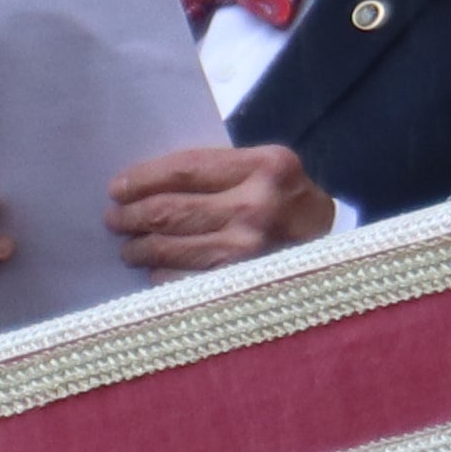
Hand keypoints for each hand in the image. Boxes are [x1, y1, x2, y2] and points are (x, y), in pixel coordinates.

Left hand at [106, 141, 332, 280]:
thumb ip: (219, 171)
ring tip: (128, 248)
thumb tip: (148, 185)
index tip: (117, 187)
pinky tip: (155, 274)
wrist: (336, 249)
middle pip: (172, 209)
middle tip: (115, 219)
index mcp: (264, 166)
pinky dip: (163, 277)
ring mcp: (251, 251)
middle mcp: (258, 207)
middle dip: (133, 215)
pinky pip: (186, 281)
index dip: (143, 178)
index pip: (185, 169)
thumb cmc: (290, 203)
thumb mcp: (267, 170)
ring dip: (140, 249)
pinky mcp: (244, 285)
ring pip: (173, 248)